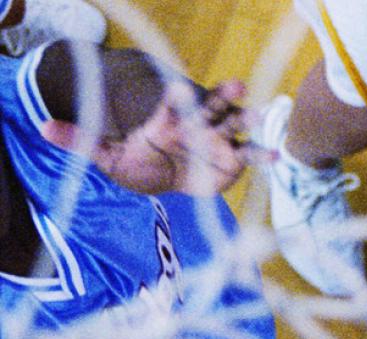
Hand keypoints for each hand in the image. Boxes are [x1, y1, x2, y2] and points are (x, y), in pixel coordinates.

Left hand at [44, 78, 268, 195]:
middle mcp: (196, 125)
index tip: (177, 89)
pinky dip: (263, 155)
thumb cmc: (136, 159)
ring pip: (235, 126)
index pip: (171, 104)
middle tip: (237, 85)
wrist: (160, 176)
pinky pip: (248, 156)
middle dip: (224, 97)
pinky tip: (277, 154)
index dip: (174, 98)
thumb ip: (78, 139)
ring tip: (262, 115)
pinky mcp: (230, 162)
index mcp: (167, 119)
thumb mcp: (104, 154)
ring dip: (248, 119)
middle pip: (211, 107)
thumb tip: (41, 125)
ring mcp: (216, 141)